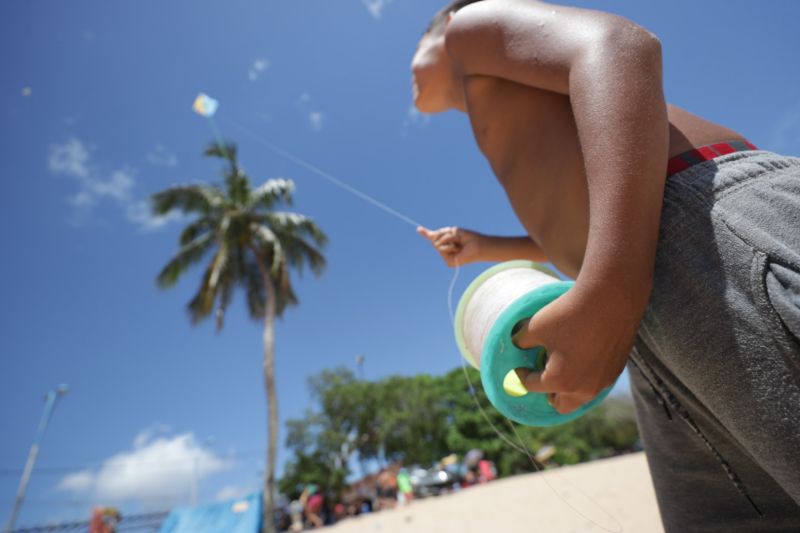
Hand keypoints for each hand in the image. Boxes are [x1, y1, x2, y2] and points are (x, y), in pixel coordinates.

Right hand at [417, 226, 482, 266]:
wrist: (478, 245)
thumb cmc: (468, 238)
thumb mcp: (453, 232)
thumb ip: (440, 233)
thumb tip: (428, 234)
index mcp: (447, 242)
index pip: (434, 237)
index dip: (426, 233)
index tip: (419, 229)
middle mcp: (445, 250)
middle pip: (434, 239)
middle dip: (443, 234)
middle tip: (455, 237)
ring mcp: (446, 257)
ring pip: (437, 245)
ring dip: (448, 240)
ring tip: (458, 244)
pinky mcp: (448, 262)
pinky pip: (442, 250)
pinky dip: (449, 247)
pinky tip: (457, 249)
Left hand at [513, 283, 642, 413]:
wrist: (611, 299)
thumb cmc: (570, 314)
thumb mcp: (536, 326)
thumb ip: (521, 340)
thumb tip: (516, 343)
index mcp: (561, 381)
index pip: (533, 386)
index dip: (522, 375)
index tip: (520, 369)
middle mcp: (584, 389)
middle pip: (561, 405)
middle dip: (548, 393)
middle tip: (542, 375)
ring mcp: (603, 381)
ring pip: (581, 396)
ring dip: (569, 387)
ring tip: (563, 366)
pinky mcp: (617, 370)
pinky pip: (596, 383)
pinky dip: (586, 376)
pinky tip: (583, 356)